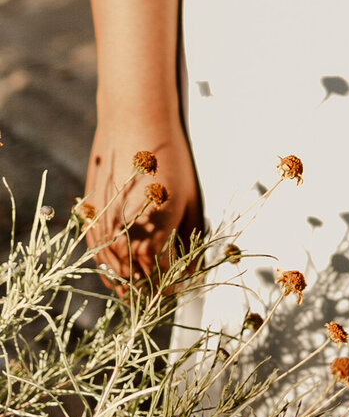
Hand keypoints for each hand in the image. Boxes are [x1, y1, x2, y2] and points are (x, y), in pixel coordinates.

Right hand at [83, 123, 203, 290]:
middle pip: (133, 277)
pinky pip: (95, 249)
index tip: (177, 289)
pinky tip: (116, 273)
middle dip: (147, 288)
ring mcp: (103, 222)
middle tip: (160, 293)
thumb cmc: (169, 159)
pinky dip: (105, 265)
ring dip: (125, 281)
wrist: (135, 123)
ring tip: (137, 291)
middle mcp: (124, 231)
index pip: (159, 276)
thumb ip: (188, 239)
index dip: (168, 286)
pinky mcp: (89, 212)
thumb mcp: (190, 200)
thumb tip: (191, 268)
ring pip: (111, 266)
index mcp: (154, 231)